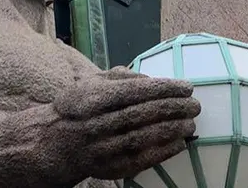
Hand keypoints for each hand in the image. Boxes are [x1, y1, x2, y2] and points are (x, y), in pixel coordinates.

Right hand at [0, 67, 199, 185]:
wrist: (53, 144)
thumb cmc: (78, 109)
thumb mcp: (90, 85)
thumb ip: (119, 78)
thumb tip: (152, 79)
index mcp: (90, 98)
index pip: (131, 91)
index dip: (161, 88)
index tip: (186, 86)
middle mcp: (93, 123)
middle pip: (138, 114)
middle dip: (171, 108)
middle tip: (194, 105)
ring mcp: (100, 147)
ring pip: (141, 137)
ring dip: (170, 130)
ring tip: (190, 123)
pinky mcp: (108, 168)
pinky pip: (139, 160)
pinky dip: (162, 151)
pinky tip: (179, 143)